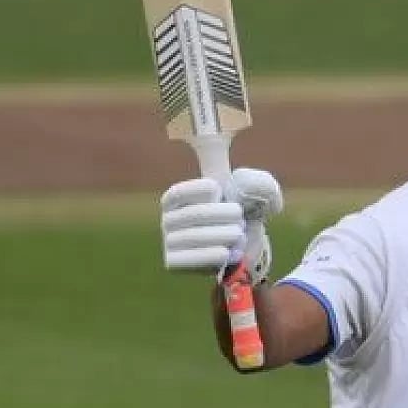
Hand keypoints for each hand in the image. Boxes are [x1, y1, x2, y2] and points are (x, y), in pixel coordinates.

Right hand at [160, 168, 283, 284]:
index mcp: (174, 199)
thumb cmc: (233, 215)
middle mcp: (168, 219)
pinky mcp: (174, 262)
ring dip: (223, 235)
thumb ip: (221, 168)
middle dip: (221, 214)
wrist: (237, 249)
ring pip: (195, 237)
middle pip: (194, 215)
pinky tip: (227, 254)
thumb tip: (208, 145)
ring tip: (239, 234)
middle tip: (240, 216)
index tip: (218, 190)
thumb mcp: (231, 190)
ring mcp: (168, 242)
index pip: (181, 192)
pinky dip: (211, 255)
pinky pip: (190, 259)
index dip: (201, 189)